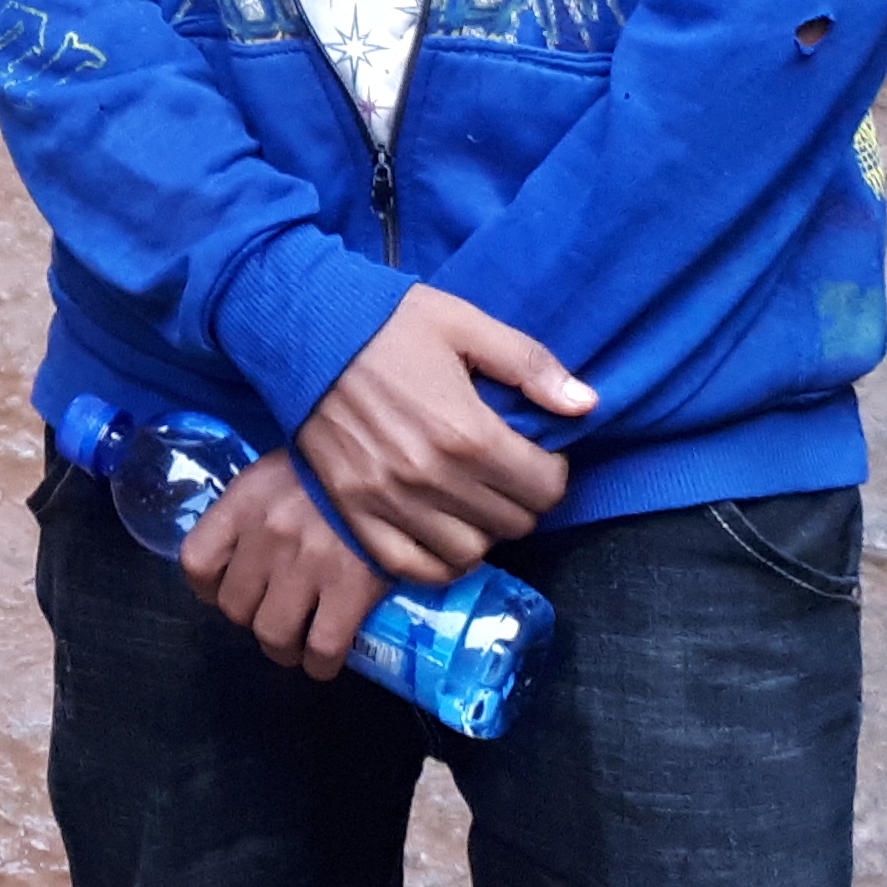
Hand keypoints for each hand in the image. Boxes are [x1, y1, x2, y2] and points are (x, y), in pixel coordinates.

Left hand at [179, 451, 388, 677]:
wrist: (395, 464)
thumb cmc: (334, 469)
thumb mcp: (280, 473)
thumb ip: (257, 511)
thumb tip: (249, 552)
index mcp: (245, 503)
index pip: (197, 562)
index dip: (210, 587)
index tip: (231, 589)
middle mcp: (268, 535)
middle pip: (234, 607)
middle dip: (252, 619)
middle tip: (274, 613)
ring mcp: (307, 565)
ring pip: (272, 636)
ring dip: (282, 648)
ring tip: (297, 642)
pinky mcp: (350, 589)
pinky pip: (321, 649)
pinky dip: (319, 664)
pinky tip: (324, 659)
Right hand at [294, 283, 594, 583]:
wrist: (300, 328)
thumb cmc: (385, 320)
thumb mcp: (464, 323)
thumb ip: (529, 365)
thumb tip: (586, 405)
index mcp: (467, 432)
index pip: (546, 487)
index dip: (553, 470)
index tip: (537, 452)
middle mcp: (432, 477)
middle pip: (513, 523)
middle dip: (522, 499)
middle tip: (505, 471)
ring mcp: (389, 501)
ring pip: (469, 552)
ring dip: (483, 531)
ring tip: (473, 500)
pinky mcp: (354, 511)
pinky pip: (411, 566)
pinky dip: (437, 561)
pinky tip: (443, 534)